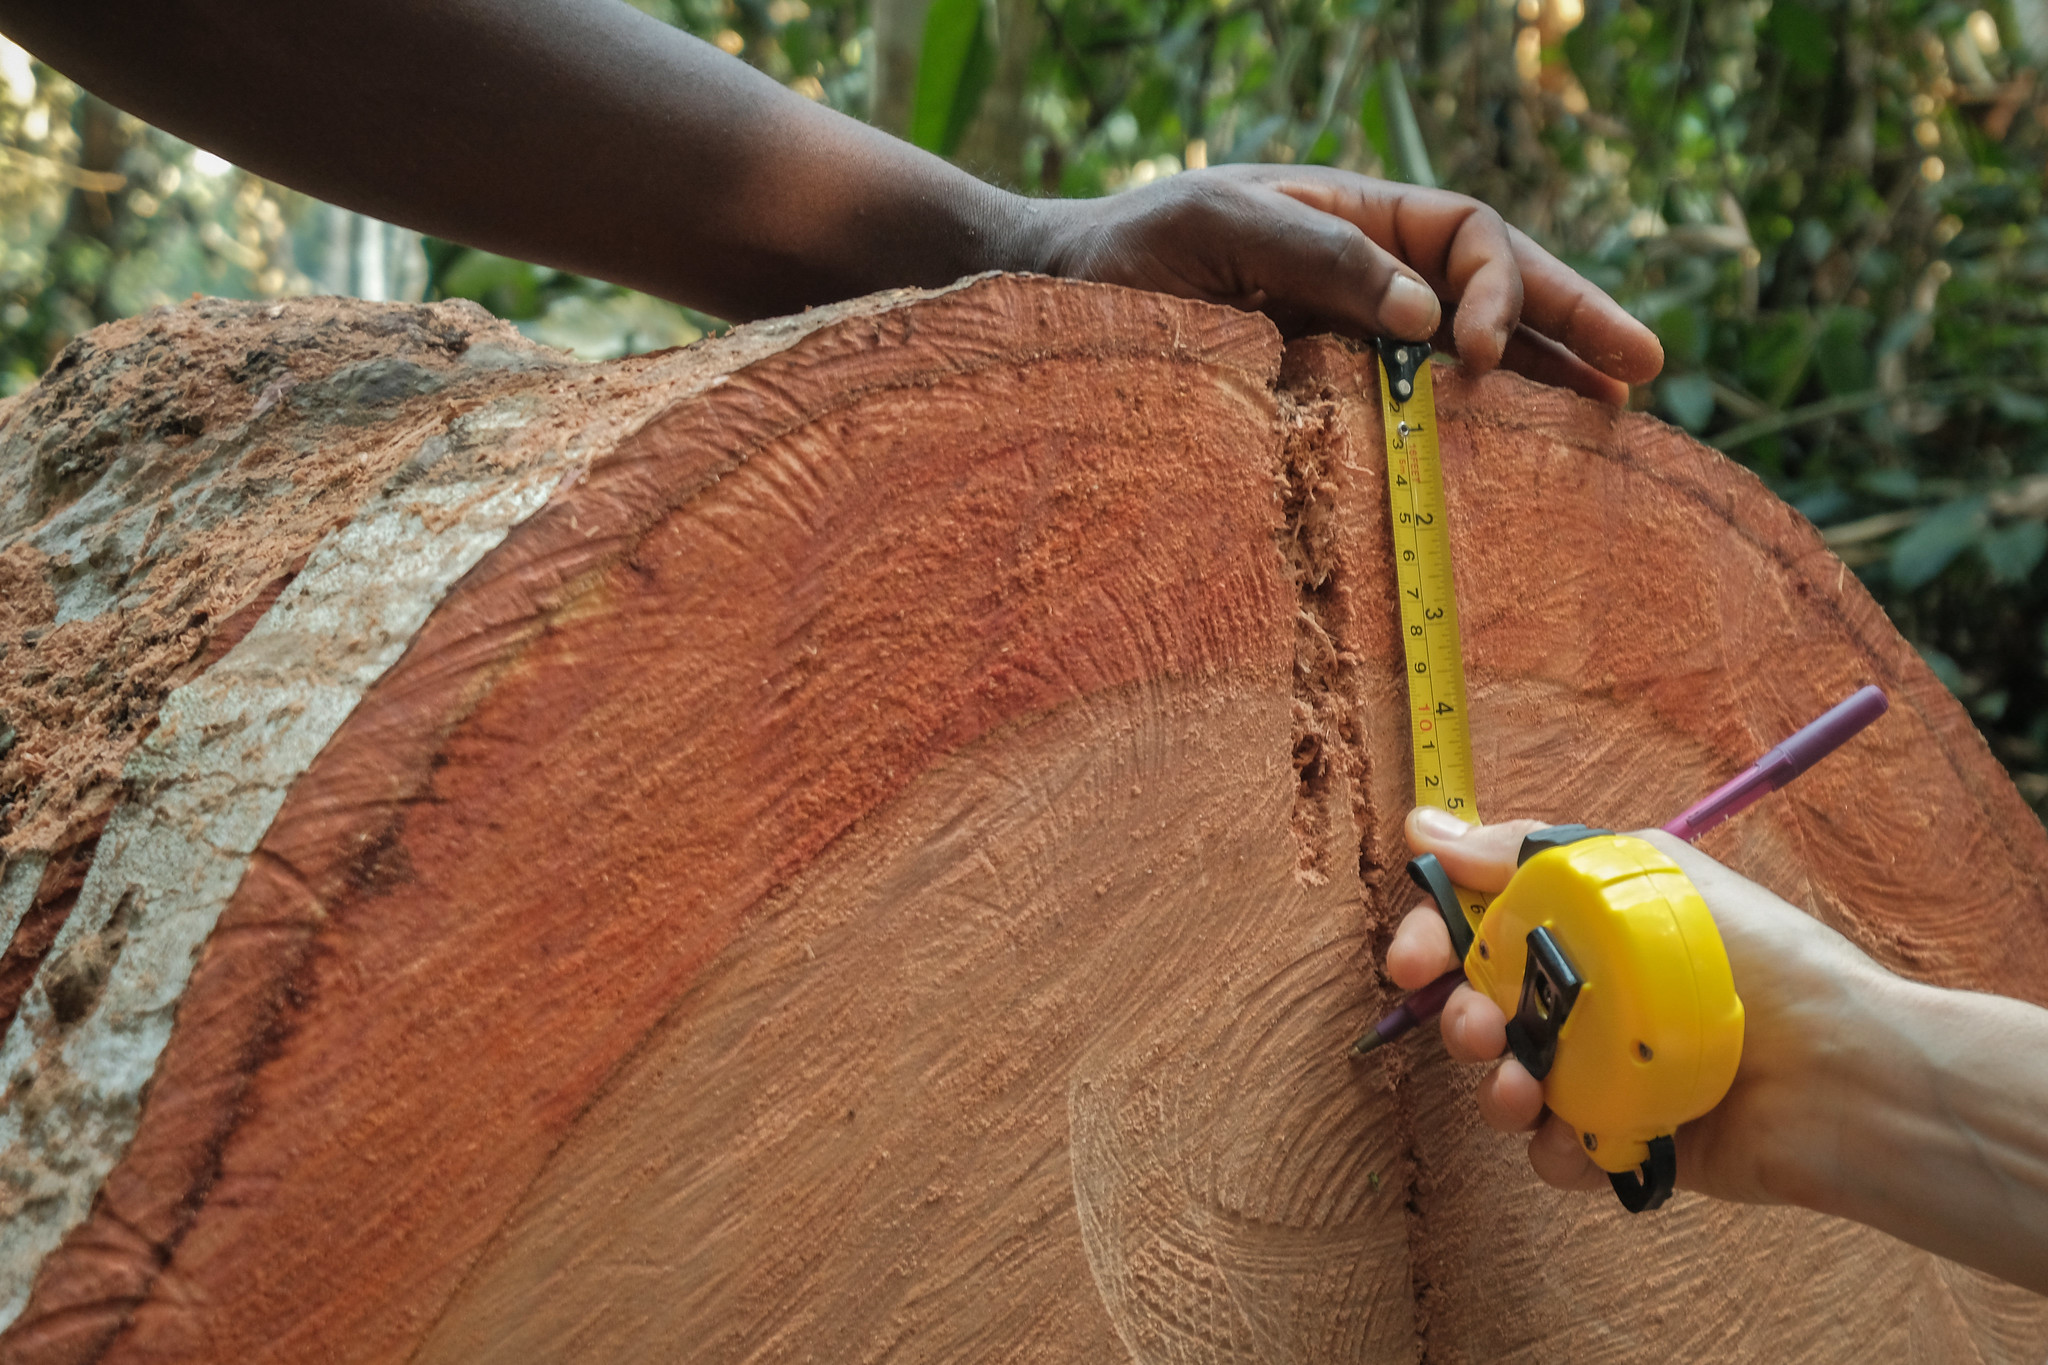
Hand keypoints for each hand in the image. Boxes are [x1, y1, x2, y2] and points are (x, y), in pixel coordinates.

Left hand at [1026, 166, 1663, 405]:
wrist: (1059, 300)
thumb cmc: (1129, 252)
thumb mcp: (1220, 227)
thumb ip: (1322, 259)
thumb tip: (1430, 317)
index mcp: (1356, 216)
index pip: (1468, 234)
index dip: (1501, 287)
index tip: (1480, 355)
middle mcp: (1370, 275)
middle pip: (1497, 289)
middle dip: (1570, 324)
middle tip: (1644, 367)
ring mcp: (1355, 338)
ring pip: (1473, 350)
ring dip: (1544, 378)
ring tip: (1614, 411)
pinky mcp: (1328, 396)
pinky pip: (1416, 406)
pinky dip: (1473, 426)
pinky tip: (1521, 453)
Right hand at [1385, 805, 1893, 1204]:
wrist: (1838, 1071)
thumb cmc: (1753, 956)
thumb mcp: (1639, 870)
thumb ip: (1525, 851)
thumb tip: (1422, 825)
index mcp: (1583, 924)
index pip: (1476, 922)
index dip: (1430, 937)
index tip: (1411, 962)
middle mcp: (1584, 995)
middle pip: (1478, 1007)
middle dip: (1460, 1020)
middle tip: (1478, 1029)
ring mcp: (1600, 1071)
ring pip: (1503, 1084)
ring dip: (1496, 1089)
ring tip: (1525, 1092)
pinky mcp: (1623, 1138)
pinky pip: (1555, 1150)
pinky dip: (1556, 1148)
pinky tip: (1580, 1138)